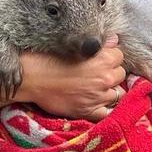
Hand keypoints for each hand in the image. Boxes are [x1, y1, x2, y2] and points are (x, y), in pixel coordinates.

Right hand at [0, 36, 126, 120]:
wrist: (32, 78)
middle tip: (96, 74)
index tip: (100, 60)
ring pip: (116, 94)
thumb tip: (114, 39)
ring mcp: (99, 96)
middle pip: (120, 75)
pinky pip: (106, 112)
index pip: (119, 56)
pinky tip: (94, 103)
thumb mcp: (75, 45)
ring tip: (94, 89)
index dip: (110, 57)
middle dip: (111, 74)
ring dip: (108, 91)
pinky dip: (103, 109)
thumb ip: (99, 44)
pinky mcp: (89, 111)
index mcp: (104, 59)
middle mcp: (105, 78)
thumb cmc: (49, 59)